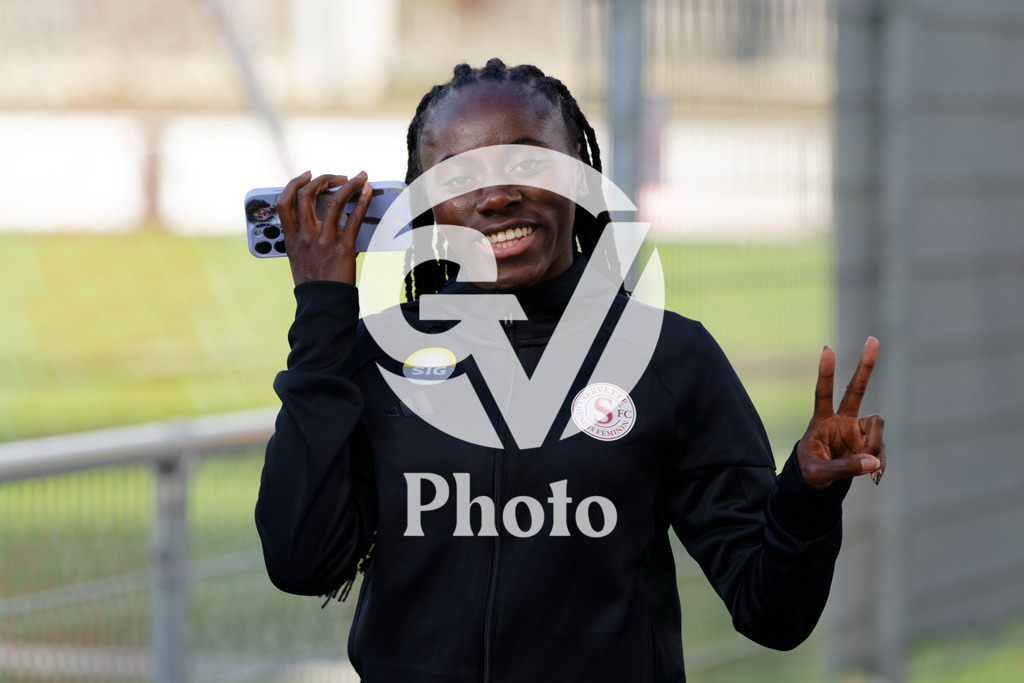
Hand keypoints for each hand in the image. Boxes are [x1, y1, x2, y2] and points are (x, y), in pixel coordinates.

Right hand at [277, 170, 372, 285]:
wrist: (324, 305)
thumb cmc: (314, 284)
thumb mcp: (299, 259)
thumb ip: (304, 239)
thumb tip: (320, 218)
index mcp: (291, 239)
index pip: (283, 202)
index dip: (294, 183)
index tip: (306, 175)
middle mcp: (305, 236)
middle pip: (307, 195)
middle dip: (324, 179)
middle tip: (338, 176)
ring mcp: (324, 241)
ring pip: (333, 201)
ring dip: (349, 184)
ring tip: (359, 178)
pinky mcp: (343, 247)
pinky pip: (354, 218)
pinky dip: (363, 201)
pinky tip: (368, 192)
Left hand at [797, 337, 885, 488]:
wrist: (818, 483)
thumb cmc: (811, 473)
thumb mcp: (819, 474)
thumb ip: (844, 468)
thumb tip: (872, 463)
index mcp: (822, 422)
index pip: (823, 394)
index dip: (826, 373)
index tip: (827, 348)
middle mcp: (842, 420)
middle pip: (856, 389)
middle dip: (865, 366)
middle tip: (873, 339)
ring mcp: (857, 430)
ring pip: (877, 426)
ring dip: (874, 446)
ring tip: (863, 467)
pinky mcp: (869, 443)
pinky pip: (881, 449)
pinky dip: (879, 462)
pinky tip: (874, 476)